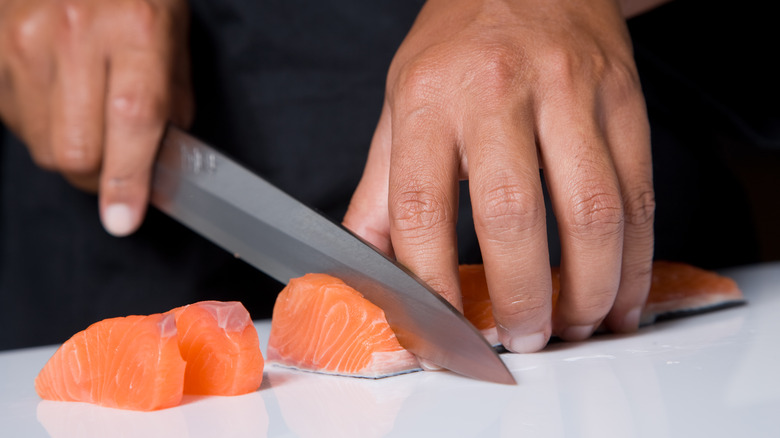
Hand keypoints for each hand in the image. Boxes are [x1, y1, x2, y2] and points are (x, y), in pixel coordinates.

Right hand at [0, 0, 192, 235]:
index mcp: (137, 28)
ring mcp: (24, 40)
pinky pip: (14, 123)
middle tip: (116, 166)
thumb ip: (171, 104)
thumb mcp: (173, 38)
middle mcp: (76, 33)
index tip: (124, 218)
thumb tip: (161, 166)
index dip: (128, 178)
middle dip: (100, 176)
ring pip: (43, 146)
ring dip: (70, 152)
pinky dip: (39, 127)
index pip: (133, 118)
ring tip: (87, 115)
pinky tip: (58, 95)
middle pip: (76, 150)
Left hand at [344, 0, 654, 351]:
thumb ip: (382, 190)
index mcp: (429, 98)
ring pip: (593, 212)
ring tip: (575, 327)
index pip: (420, 208)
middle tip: (523, 339)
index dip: (430, 284)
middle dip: (522, 298)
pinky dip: (637, 259)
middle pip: (512, 215)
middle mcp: (498, 91)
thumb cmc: (458, 46)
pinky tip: (621, 295)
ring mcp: (570, 92)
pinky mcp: (624, 100)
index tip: (442, 334)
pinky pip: (640, 193)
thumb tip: (363, 265)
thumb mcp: (400, 104)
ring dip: (589, 290)